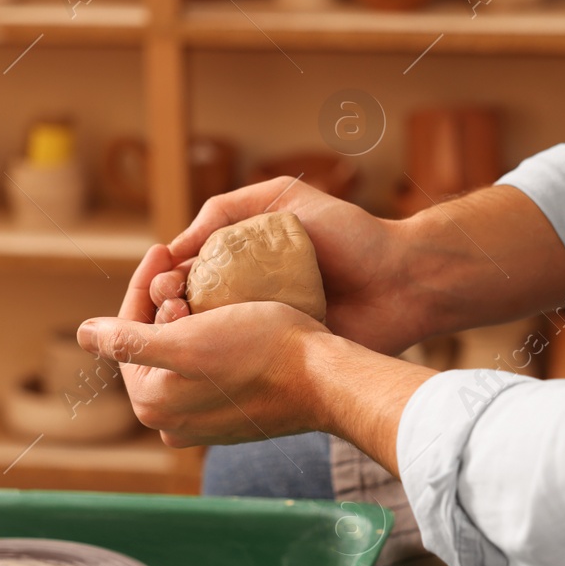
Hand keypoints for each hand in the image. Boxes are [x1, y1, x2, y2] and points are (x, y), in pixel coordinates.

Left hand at [79, 246, 330, 445]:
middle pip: (153, 344)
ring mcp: (205, 422)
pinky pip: (209, 368)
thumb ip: (127, 339)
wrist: (325, 379)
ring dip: (189, 316)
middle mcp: (172, 420)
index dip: (141, 287)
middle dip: (164, 302)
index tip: (160, 250)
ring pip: (182, 354)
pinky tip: (228, 313)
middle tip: (184, 267)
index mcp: (151, 402)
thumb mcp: (187, 340)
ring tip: (205, 285)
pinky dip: (211, 337)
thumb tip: (82, 333)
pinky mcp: (235, 416)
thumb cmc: (261, 351)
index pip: (127, 334)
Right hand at [151, 177, 424, 354]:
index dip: (164, 279)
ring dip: (186, 339)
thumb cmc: (351, 235)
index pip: (185, 275)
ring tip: (182, 329)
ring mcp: (266, 331)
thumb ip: (227, 209)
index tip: (161, 278)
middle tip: (171, 307)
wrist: (403, 278)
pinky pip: (245, 364)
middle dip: (167, 309)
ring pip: (209, 342)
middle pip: (188, 311)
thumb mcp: (284, 201)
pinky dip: (221, 361)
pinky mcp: (284, 358)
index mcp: (242, 263)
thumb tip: (176, 246)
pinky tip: (208, 355)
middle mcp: (249, 299)